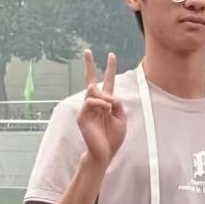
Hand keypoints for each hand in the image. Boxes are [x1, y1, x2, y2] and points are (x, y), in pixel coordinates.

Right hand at [77, 49, 125, 165]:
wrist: (105, 152)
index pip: (107, 82)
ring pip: (93, 91)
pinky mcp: (82, 116)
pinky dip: (100, 104)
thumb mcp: (122, 118)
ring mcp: (87, 109)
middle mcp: (96, 103)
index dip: (109, 68)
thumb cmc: (113, 137)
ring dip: (104, 98)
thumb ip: (117, 104)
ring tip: (109, 108)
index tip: (111, 55)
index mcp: (106, 103)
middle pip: (91, 80)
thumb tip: (106, 95)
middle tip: (87, 50)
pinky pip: (91, 102)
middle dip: (89, 65)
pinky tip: (105, 110)